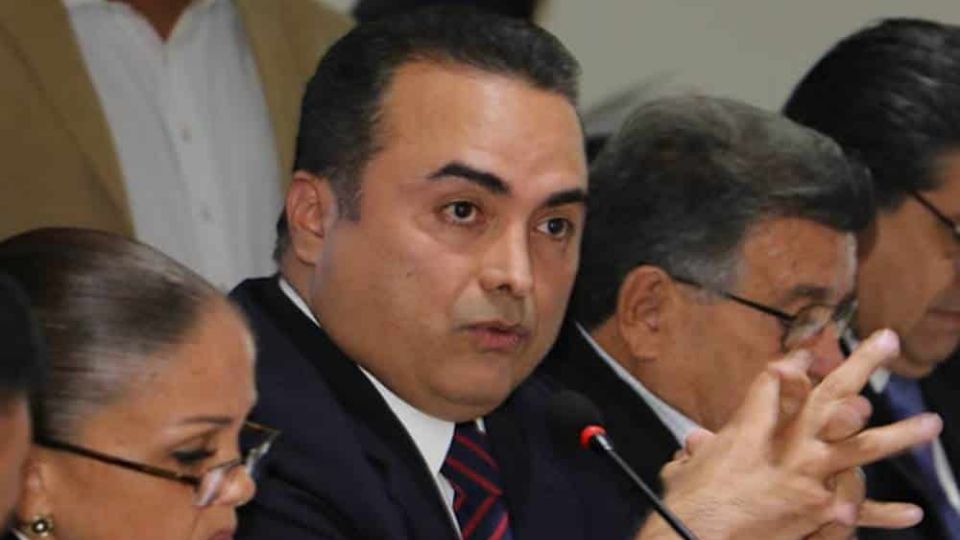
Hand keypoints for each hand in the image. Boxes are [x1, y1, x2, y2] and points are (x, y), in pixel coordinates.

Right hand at [636, 330, 936, 539]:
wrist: (698, 532)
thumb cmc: (689, 500)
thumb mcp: (689, 463)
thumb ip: (699, 450)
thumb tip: (695, 443)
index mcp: (752, 424)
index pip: (778, 382)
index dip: (794, 367)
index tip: (808, 355)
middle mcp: (787, 441)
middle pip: (830, 394)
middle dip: (859, 366)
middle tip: (886, 341)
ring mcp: (808, 474)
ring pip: (862, 446)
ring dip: (899, 434)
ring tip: (931, 424)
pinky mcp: (820, 509)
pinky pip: (859, 509)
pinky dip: (884, 513)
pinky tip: (911, 512)